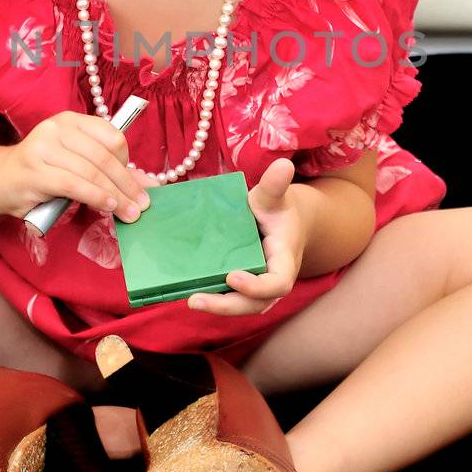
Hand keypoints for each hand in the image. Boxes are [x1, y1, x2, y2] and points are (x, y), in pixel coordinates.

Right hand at [0, 111, 159, 224]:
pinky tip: (107, 207)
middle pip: (104, 156)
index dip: (128, 162)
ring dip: (115, 196)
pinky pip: (73, 184)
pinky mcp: (34, 171)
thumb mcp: (78, 166)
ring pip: (91, 172)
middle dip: (127, 184)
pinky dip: (95, 196)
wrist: (1, 182)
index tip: (134, 185)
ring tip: (129, 213)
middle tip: (142, 206)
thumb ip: (110, 172)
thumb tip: (150, 187)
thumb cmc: (44, 173)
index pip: (111, 136)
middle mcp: (57, 128)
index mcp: (72, 120)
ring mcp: (43, 147)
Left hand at [186, 157, 305, 316]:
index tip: (232, 277)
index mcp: (284, 261)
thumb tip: (283, 164)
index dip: (257, 286)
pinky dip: (212, 298)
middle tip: (196, 300)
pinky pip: (229, 298)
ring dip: (216, 307)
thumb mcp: (273, 197)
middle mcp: (272, 280)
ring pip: (240, 306)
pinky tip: (187, 292)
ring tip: (190, 300)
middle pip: (254, 304)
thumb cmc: (276, 209)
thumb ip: (274, 185)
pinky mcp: (241, 288)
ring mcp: (257, 288)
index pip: (277, 283)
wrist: (278, 222)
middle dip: (226, 306)